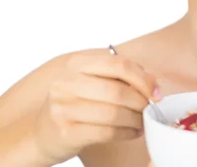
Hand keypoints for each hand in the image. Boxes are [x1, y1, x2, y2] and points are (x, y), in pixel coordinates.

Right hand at [33, 51, 160, 164]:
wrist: (40, 133)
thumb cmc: (74, 103)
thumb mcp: (91, 81)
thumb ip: (120, 75)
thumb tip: (153, 82)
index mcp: (77, 63)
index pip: (118, 64)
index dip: (143, 78)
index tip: (156, 91)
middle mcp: (67, 82)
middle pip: (118, 90)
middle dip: (141, 101)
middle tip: (150, 108)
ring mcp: (64, 107)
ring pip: (114, 113)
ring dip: (135, 119)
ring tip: (142, 121)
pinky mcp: (66, 132)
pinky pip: (106, 132)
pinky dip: (126, 132)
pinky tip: (132, 132)